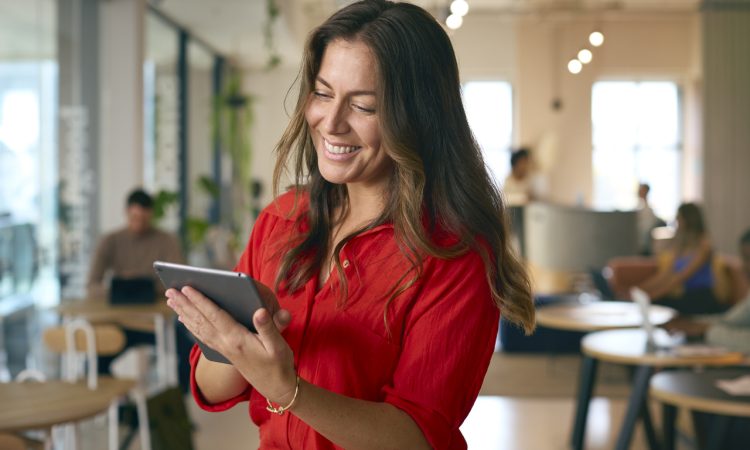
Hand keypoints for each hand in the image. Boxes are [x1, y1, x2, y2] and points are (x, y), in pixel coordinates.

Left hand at [165, 283, 295, 404]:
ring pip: (198, 328)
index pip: (214, 316)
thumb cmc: (279, 364)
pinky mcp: (224, 352)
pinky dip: (191, 325)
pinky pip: (202, 336)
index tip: (187, 288)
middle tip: (169, 291)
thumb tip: (259, 311)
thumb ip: (269, 327)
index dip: (200, 301)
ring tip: (172, 301)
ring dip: (184, 313)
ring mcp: (223, 349)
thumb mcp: (278, 346)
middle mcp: (226, 344)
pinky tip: (185, 319)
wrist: (276, 387)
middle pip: (200, 321)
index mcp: (237, 339)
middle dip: (185, 304)